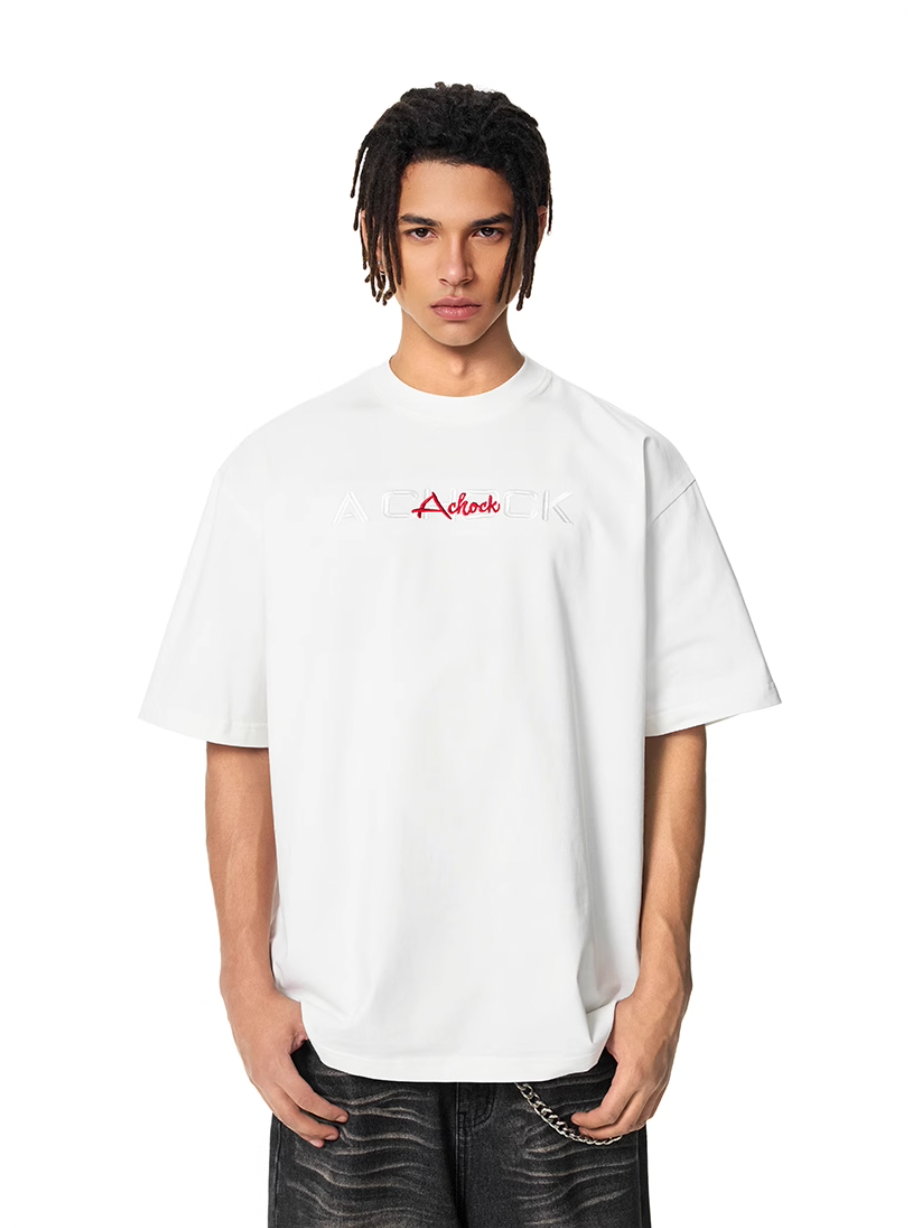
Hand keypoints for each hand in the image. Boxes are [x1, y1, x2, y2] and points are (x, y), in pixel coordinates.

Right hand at [222, 983, 349, 1147]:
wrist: (245, 1000)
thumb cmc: (273, 1008)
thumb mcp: (301, 1019)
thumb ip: (320, 1036)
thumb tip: (342, 1049)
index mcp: (275, 1066)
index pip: (304, 1098)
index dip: (324, 1110)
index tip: (341, 1116)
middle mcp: (263, 1078)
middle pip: (289, 1115)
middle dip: (312, 1129)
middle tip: (332, 1136)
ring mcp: (256, 1079)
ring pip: (278, 1113)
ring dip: (298, 1127)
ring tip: (317, 1138)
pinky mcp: (255, 1077)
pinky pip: (271, 1103)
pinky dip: (287, 1115)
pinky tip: (298, 1121)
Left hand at [569, 983, 686, 1139]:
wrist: (663, 1000)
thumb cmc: (636, 1012)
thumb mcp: (609, 1036)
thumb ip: (598, 1057)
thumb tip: (586, 1068)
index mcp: (633, 1075)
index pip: (610, 1113)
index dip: (591, 1122)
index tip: (578, 1119)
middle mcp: (650, 1083)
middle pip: (626, 1124)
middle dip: (603, 1133)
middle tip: (586, 1131)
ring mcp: (660, 1082)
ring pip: (642, 1119)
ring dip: (621, 1128)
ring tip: (603, 1127)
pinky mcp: (664, 1077)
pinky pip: (651, 1107)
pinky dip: (637, 1117)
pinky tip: (625, 1115)